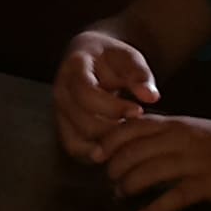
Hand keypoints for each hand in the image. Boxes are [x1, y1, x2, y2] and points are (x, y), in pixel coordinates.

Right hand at [54, 28, 157, 162]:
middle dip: (113, 130)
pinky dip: (95, 153)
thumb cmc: (113, 58)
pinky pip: (74, 148)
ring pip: (76, 140)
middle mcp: (60, 91)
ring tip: (127, 137)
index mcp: (74, 67)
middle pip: (82, 122)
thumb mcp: (129, 58)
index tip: (138, 111)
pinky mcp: (63, 126)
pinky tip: (116, 148)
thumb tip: (151, 97)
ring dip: (105, 145)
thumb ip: (141, 76)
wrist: (93, 57)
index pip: (87, 93)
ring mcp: (59, 110)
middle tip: (136, 128)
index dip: (113, 107)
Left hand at [96, 113, 210, 210]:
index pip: (134, 127)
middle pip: (135, 150)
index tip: (95, 155)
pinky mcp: (209, 183)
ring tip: (120, 198)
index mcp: (180, 125)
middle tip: (109, 181)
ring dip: (129, 186)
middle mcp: (183, 139)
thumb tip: (143, 151)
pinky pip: (174, 198)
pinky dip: (154, 210)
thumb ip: (173, 138)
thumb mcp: (201, 134)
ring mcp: (196, 161)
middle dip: (115, 167)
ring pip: (149, 171)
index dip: (110, 141)